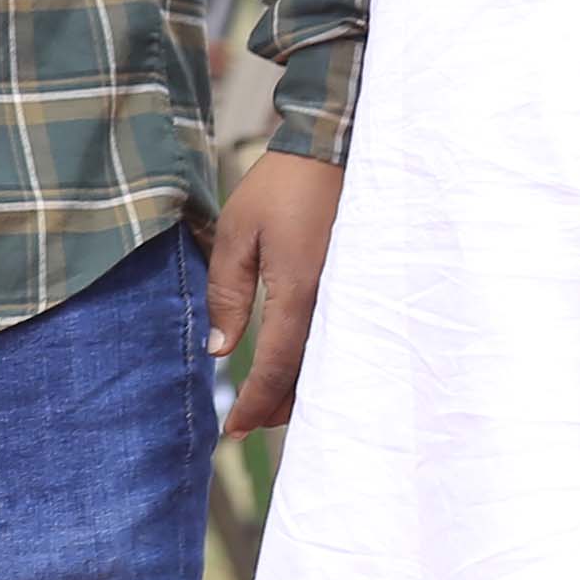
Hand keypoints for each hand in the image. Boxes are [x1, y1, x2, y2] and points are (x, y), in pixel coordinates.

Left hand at [206, 149, 342, 436]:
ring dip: (300, 390)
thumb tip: (219, 350)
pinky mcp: (360, 289)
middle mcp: (334, 304)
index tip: (233, 430)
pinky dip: (318, 364)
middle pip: (307, 378)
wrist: (336, 149)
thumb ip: (227, 293)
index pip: (275, 367)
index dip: (254, 404)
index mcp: (299, 292)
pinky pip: (340, 342)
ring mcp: (353, 299)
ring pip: (328, 365)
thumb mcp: (237, 233)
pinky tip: (299, 369)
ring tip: (268, 405)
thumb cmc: (281, 187)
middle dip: (277, 408)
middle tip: (246, 425)